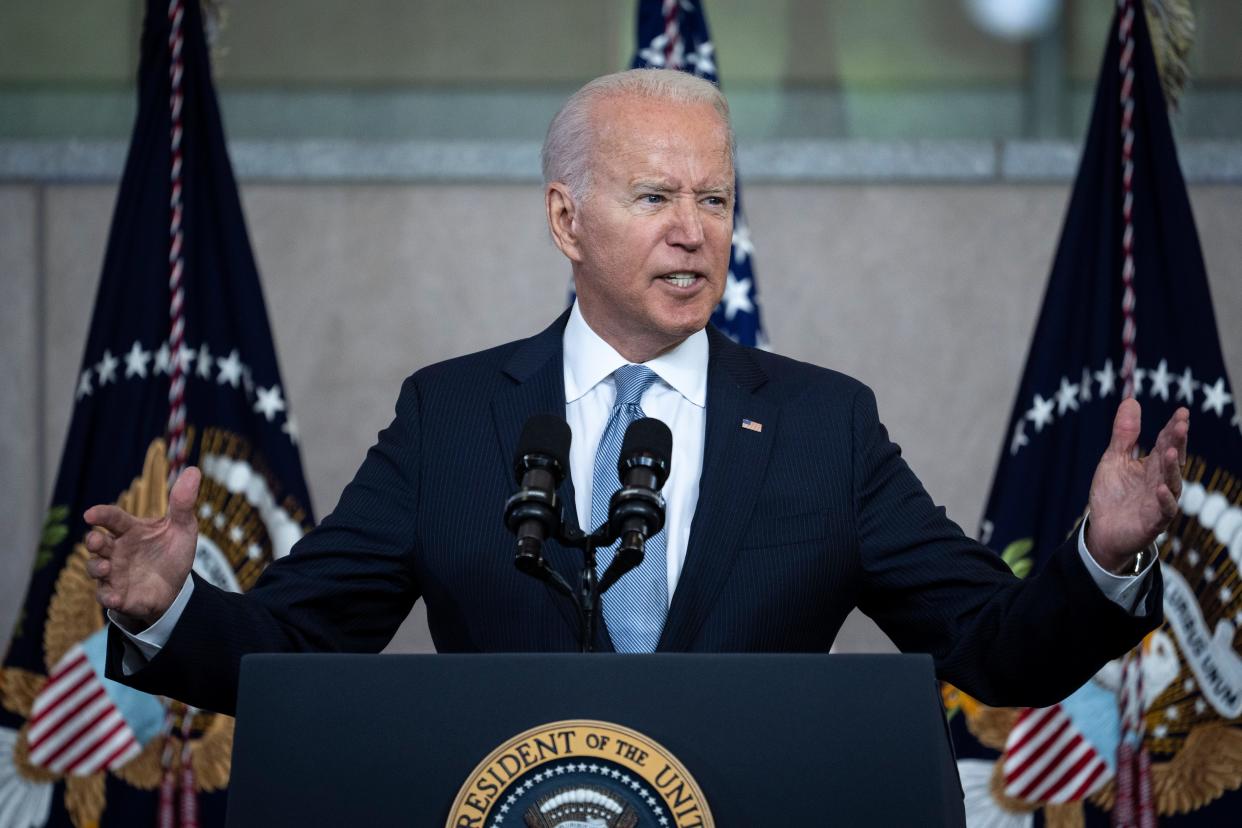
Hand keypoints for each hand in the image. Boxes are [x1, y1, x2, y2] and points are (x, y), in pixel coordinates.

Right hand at [83, 466, 200, 628]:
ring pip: (94, 568)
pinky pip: (105, 596)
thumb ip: (183, 502)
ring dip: (96, 567)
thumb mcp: (183, 527)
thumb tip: (193, 470)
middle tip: (98, 541)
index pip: (112, 518)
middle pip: (97, 542)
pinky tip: (115, 598)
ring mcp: (114, 573)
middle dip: (93, 541)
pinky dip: (107, 596)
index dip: (101, 514)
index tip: (91, 513)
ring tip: (106, 568)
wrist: (176, 588)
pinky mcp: (117, 594)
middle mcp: (117, 550)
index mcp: (131, 530)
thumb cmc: (173, 552)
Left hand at [1086, 399, 1188, 571]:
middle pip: (1172, 459)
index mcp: (1151, 464)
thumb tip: (1131, 400)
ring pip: (1172, 482)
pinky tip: (1161, 488)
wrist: (1102, 530)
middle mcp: (1160, 480)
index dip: (1173, 428)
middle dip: (1177, 443)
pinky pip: (1164, 510)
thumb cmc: (1112, 494)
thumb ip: (1124, 434)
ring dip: (1171, 468)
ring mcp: (1159, 501)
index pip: (1165, 442)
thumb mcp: (1114, 459)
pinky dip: (1164, 499)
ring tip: (1169, 452)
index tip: (1182, 412)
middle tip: (1181, 425)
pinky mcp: (1154, 521)